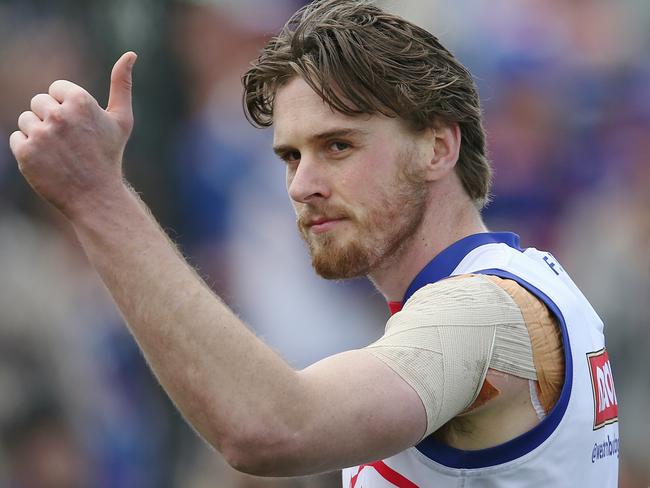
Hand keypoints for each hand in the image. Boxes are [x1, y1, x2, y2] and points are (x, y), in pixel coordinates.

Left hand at [9, 52, 136, 217]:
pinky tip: (49, 163)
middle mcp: (59, 115)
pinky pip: (17, 139)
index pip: (56, 89)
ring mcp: (40, 134)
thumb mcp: (121, 120)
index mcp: (81, 101)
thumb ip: (122, 84)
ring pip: (26, 120)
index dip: (67, 108)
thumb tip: (130, 54)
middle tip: (71, 144)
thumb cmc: (109, 156)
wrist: (96, 197)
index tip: (80, 129)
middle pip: (39, 103)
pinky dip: (29, 151)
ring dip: (40, 135)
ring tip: (61, 154)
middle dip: (52, 121)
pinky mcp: (25, 152)